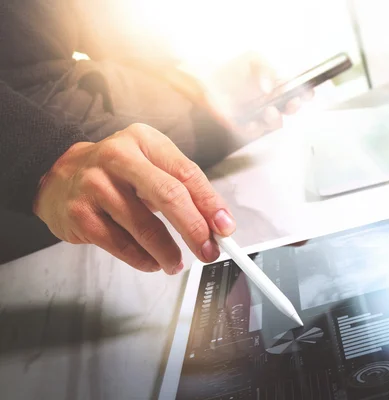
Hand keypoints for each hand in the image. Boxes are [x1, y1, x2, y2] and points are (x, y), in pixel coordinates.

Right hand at [34, 123, 235, 273]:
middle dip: (195, 229)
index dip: (210, 203)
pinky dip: (142, 259)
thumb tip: (217, 225)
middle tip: (209, 251)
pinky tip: (152, 262)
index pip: (187, 173)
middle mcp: (118, 157)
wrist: (59, 176)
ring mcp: (95, 185)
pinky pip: (120, 245)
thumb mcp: (151, 165)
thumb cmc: (117, 172)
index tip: (225, 227)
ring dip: (168, 252)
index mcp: (144, 140)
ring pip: (144, 226)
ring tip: (177, 263)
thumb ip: (184, 190)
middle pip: (169, 196)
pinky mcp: (80, 214)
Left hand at [207, 52, 312, 139]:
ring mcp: (261, 116)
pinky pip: (256, 132)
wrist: (207, 82)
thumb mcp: (252, 59)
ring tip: (269, 111)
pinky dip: (255, 128)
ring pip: (276, 122)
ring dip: (276, 118)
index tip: (307, 93)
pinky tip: (252, 123)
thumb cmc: (232, 70)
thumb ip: (266, 68)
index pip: (297, 91)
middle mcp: (272, 102)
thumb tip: (270, 87)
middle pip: (290, 108)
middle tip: (292, 103)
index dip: (305, 93)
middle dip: (294, 106)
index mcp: (277, 86)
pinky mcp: (247, 127)